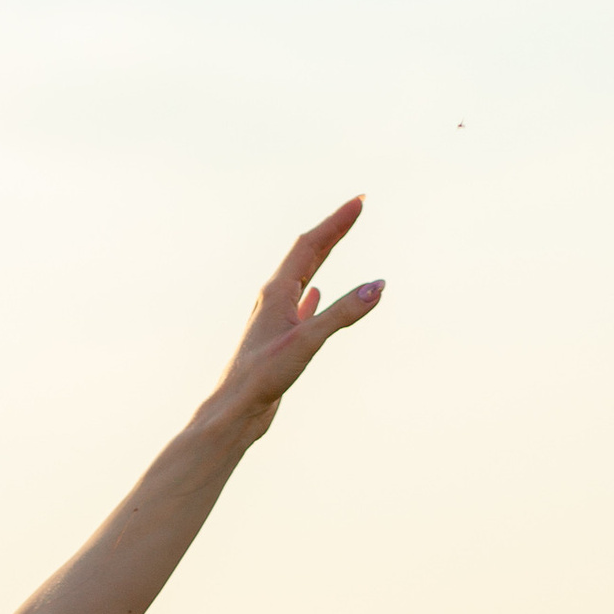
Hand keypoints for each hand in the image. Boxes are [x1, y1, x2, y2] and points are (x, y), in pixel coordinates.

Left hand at [213, 197, 382, 440]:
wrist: (235, 411)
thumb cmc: (262, 376)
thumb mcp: (307, 341)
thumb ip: (342, 314)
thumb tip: (378, 286)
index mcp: (276, 292)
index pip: (310, 245)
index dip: (336, 222)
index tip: (360, 202)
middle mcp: (273, 299)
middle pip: (307, 254)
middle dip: (332, 230)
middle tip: (357, 209)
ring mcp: (276, 318)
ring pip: (303, 277)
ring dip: (323, 256)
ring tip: (338, 238)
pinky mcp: (279, 339)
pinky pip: (300, 306)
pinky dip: (313, 294)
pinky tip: (317, 292)